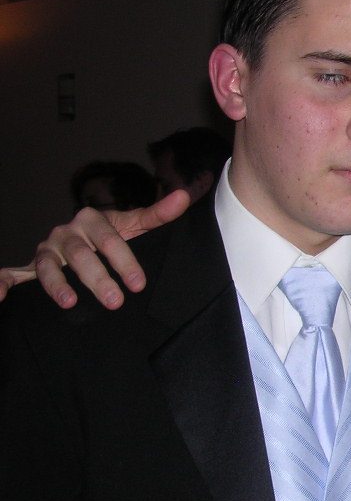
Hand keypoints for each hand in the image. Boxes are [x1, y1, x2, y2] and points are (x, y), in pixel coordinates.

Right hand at [1, 190, 189, 309]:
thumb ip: (157, 215)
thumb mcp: (135, 226)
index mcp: (91, 220)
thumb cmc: (112, 236)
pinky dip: (3, 283)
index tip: (138, 283)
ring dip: (56, 284)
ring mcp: (47, 251)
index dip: (124, 260)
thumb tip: (183, 197)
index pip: (109, 240)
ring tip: (69, 302)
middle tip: (114, 301)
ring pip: (48, 266)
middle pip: (81, 256)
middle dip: (97, 278)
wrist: (86, 241)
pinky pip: (12, 274)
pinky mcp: (31, 268)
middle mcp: (66, 233)